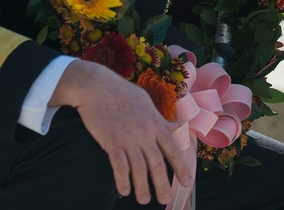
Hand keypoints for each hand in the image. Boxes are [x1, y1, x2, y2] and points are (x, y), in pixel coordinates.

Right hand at [50, 60, 192, 205]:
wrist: (97, 86)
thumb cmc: (121, 93)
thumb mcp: (146, 102)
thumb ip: (160, 119)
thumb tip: (175, 127)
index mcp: (155, 123)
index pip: (173, 149)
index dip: (181, 167)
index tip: (187, 182)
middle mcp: (145, 133)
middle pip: (157, 164)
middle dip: (162, 185)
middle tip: (165, 200)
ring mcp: (128, 138)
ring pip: (139, 169)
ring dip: (142, 188)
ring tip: (144, 200)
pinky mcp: (112, 142)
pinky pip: (119, 166)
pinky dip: (123, 180)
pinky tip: (124, 191)